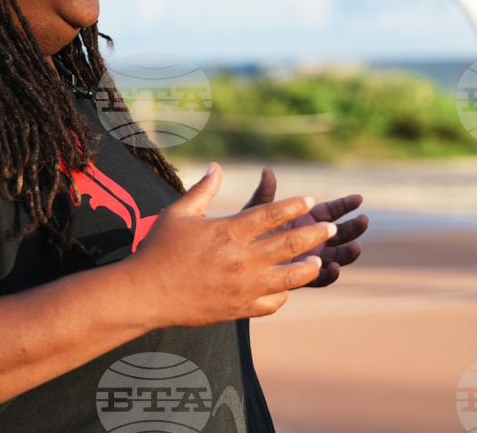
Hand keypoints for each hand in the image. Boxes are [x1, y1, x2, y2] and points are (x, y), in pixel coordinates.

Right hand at [130, 163, 336, 327]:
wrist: (145, 293)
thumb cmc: (159, 249)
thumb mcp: (179, 213)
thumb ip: (203, 190)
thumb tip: (217, 166)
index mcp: (228, 231)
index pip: (271, 214)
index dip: (294, 205)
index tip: (309, 200)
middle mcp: (241, 259)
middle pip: (289, 244)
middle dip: (315, 234)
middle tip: (330, 228)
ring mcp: (242, 287)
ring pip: (289, 278)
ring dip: (308, 268)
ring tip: (318, 260)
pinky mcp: (238, 309)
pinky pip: (272, 303)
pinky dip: (282, 295)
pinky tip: (285, 288)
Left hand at [242, 166, 366, 287]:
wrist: (235, 260)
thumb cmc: (245, 230)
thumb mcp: (256, 211)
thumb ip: (264, 194)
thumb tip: (266, 170)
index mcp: (306, 219)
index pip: (332, 211)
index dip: (346, 205)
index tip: (358, 199)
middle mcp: (312, 239)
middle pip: (341, 233)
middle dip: (354, 228)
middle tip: (363, 220)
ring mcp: (310, 258)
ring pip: (337, 256)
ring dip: (348, 252)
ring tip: (354, 247)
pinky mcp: (303, 277)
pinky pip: (321, 278)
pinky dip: (330, 274)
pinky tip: (333, 268)